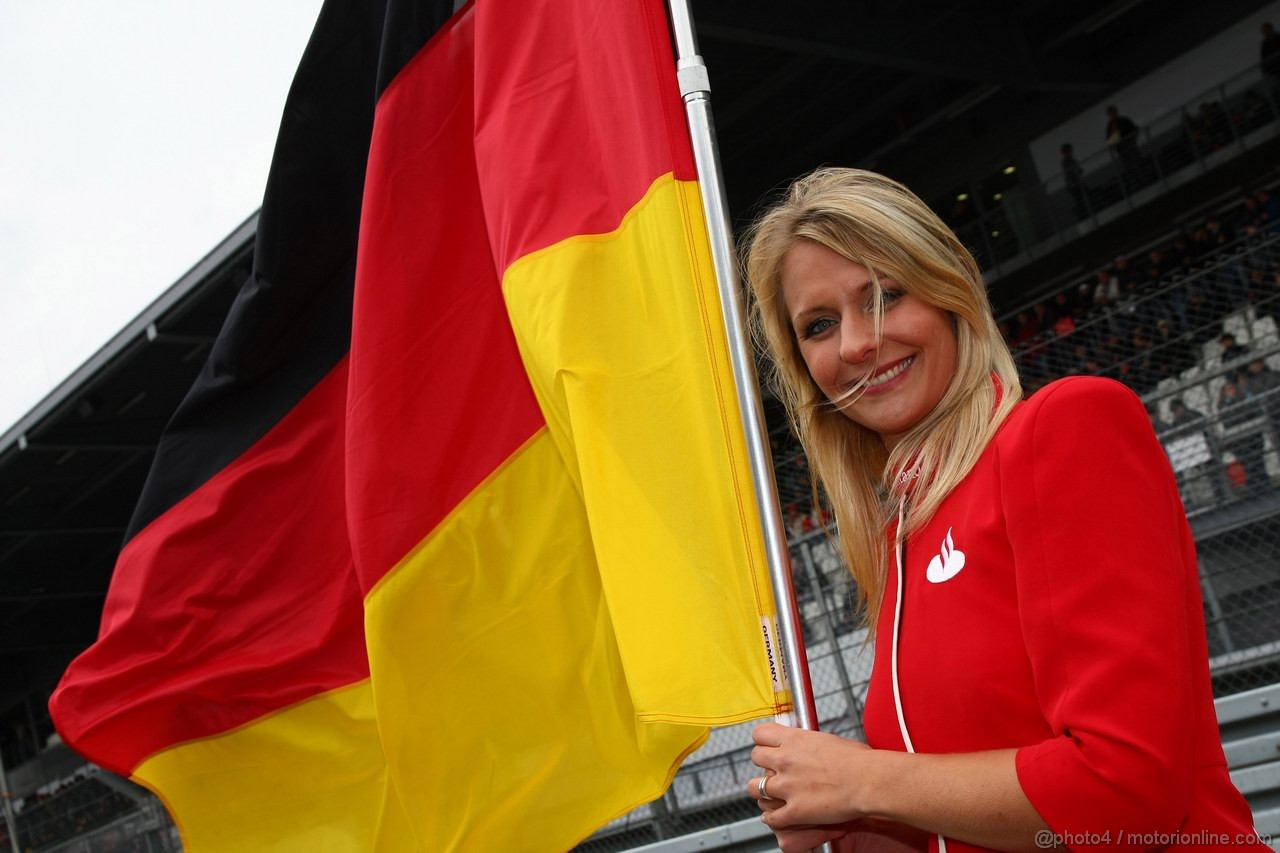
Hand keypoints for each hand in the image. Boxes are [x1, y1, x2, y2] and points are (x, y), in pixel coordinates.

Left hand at [747, 722, 875, 829]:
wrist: (869, 781)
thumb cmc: (858, 760)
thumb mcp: (828, 740)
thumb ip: (808, 743)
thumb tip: (806, 745)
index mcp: (794, 739)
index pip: (759, 734)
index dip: (763, 741)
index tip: (769, 746)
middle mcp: (785, 760)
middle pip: (755, 757)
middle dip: (763, 764)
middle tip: (773, 770)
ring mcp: (787, 786)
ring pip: (754, 787)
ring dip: (762, 791)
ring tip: (771, 794)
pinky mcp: (794, 810)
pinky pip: (771, 816)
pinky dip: (772, 818)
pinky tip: (776, 816)